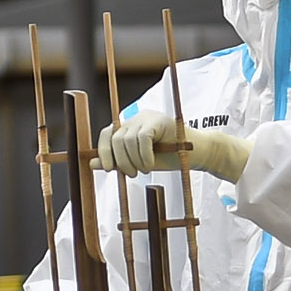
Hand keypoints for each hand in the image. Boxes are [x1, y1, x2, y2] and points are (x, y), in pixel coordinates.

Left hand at [95, 113, 251, 180]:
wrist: (197, 153)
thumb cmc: (170, 157)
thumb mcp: (139, 162)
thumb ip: (118, 161)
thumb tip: (92, 163)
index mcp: (130, 126)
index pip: (106, 134)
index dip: (103, 152)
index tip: (108, 169)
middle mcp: (136, 118)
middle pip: (114, 138)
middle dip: (120, 161)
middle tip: (133, 174)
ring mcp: (147, 117)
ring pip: (126, 140)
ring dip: (133, 161)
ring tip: (145, 169)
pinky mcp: (158, 120)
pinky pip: (142, 139)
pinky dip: (144, 156)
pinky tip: (151, 164)